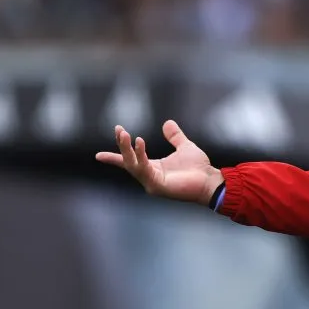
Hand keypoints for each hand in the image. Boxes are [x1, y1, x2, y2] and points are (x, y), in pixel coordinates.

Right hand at [95, 120, 224, 205]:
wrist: (210, 181)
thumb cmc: (199, 168)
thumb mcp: (184, 147)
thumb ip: (175, 137)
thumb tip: (167, 123)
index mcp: (153, 167)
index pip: (129, 162)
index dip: (114, 157)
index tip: (98, 155)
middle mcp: (149, 175)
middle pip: (128, 161)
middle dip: (121, 146)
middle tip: (119, 129)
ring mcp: (152, 182)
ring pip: (133, 164)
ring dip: (127, 149)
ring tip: (125, 133)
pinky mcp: (158, 186)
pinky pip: (144, 169)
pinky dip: (140, 156)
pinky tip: (140, 142)